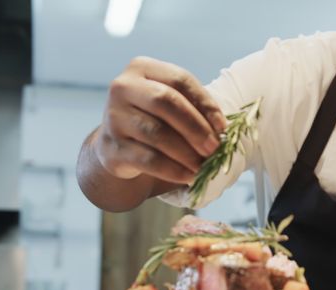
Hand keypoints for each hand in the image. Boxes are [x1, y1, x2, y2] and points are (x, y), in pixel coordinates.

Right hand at [94, 56, 226, 183]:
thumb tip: (220, 131)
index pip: (180, 80)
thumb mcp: (171, 104)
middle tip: (214, 148)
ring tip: (204, 164)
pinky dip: (174, 170)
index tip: (222, 126)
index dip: (205, 103)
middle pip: (166, 102)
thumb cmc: (154, 118)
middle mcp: (122, 88)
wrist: (117, 144)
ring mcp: (114, 117)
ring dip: (187, 152)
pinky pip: (148, 159)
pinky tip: (189, 176)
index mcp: (141, 68)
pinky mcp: (112, 148)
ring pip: (157, 133)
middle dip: (196, 127)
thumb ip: (193, 108)